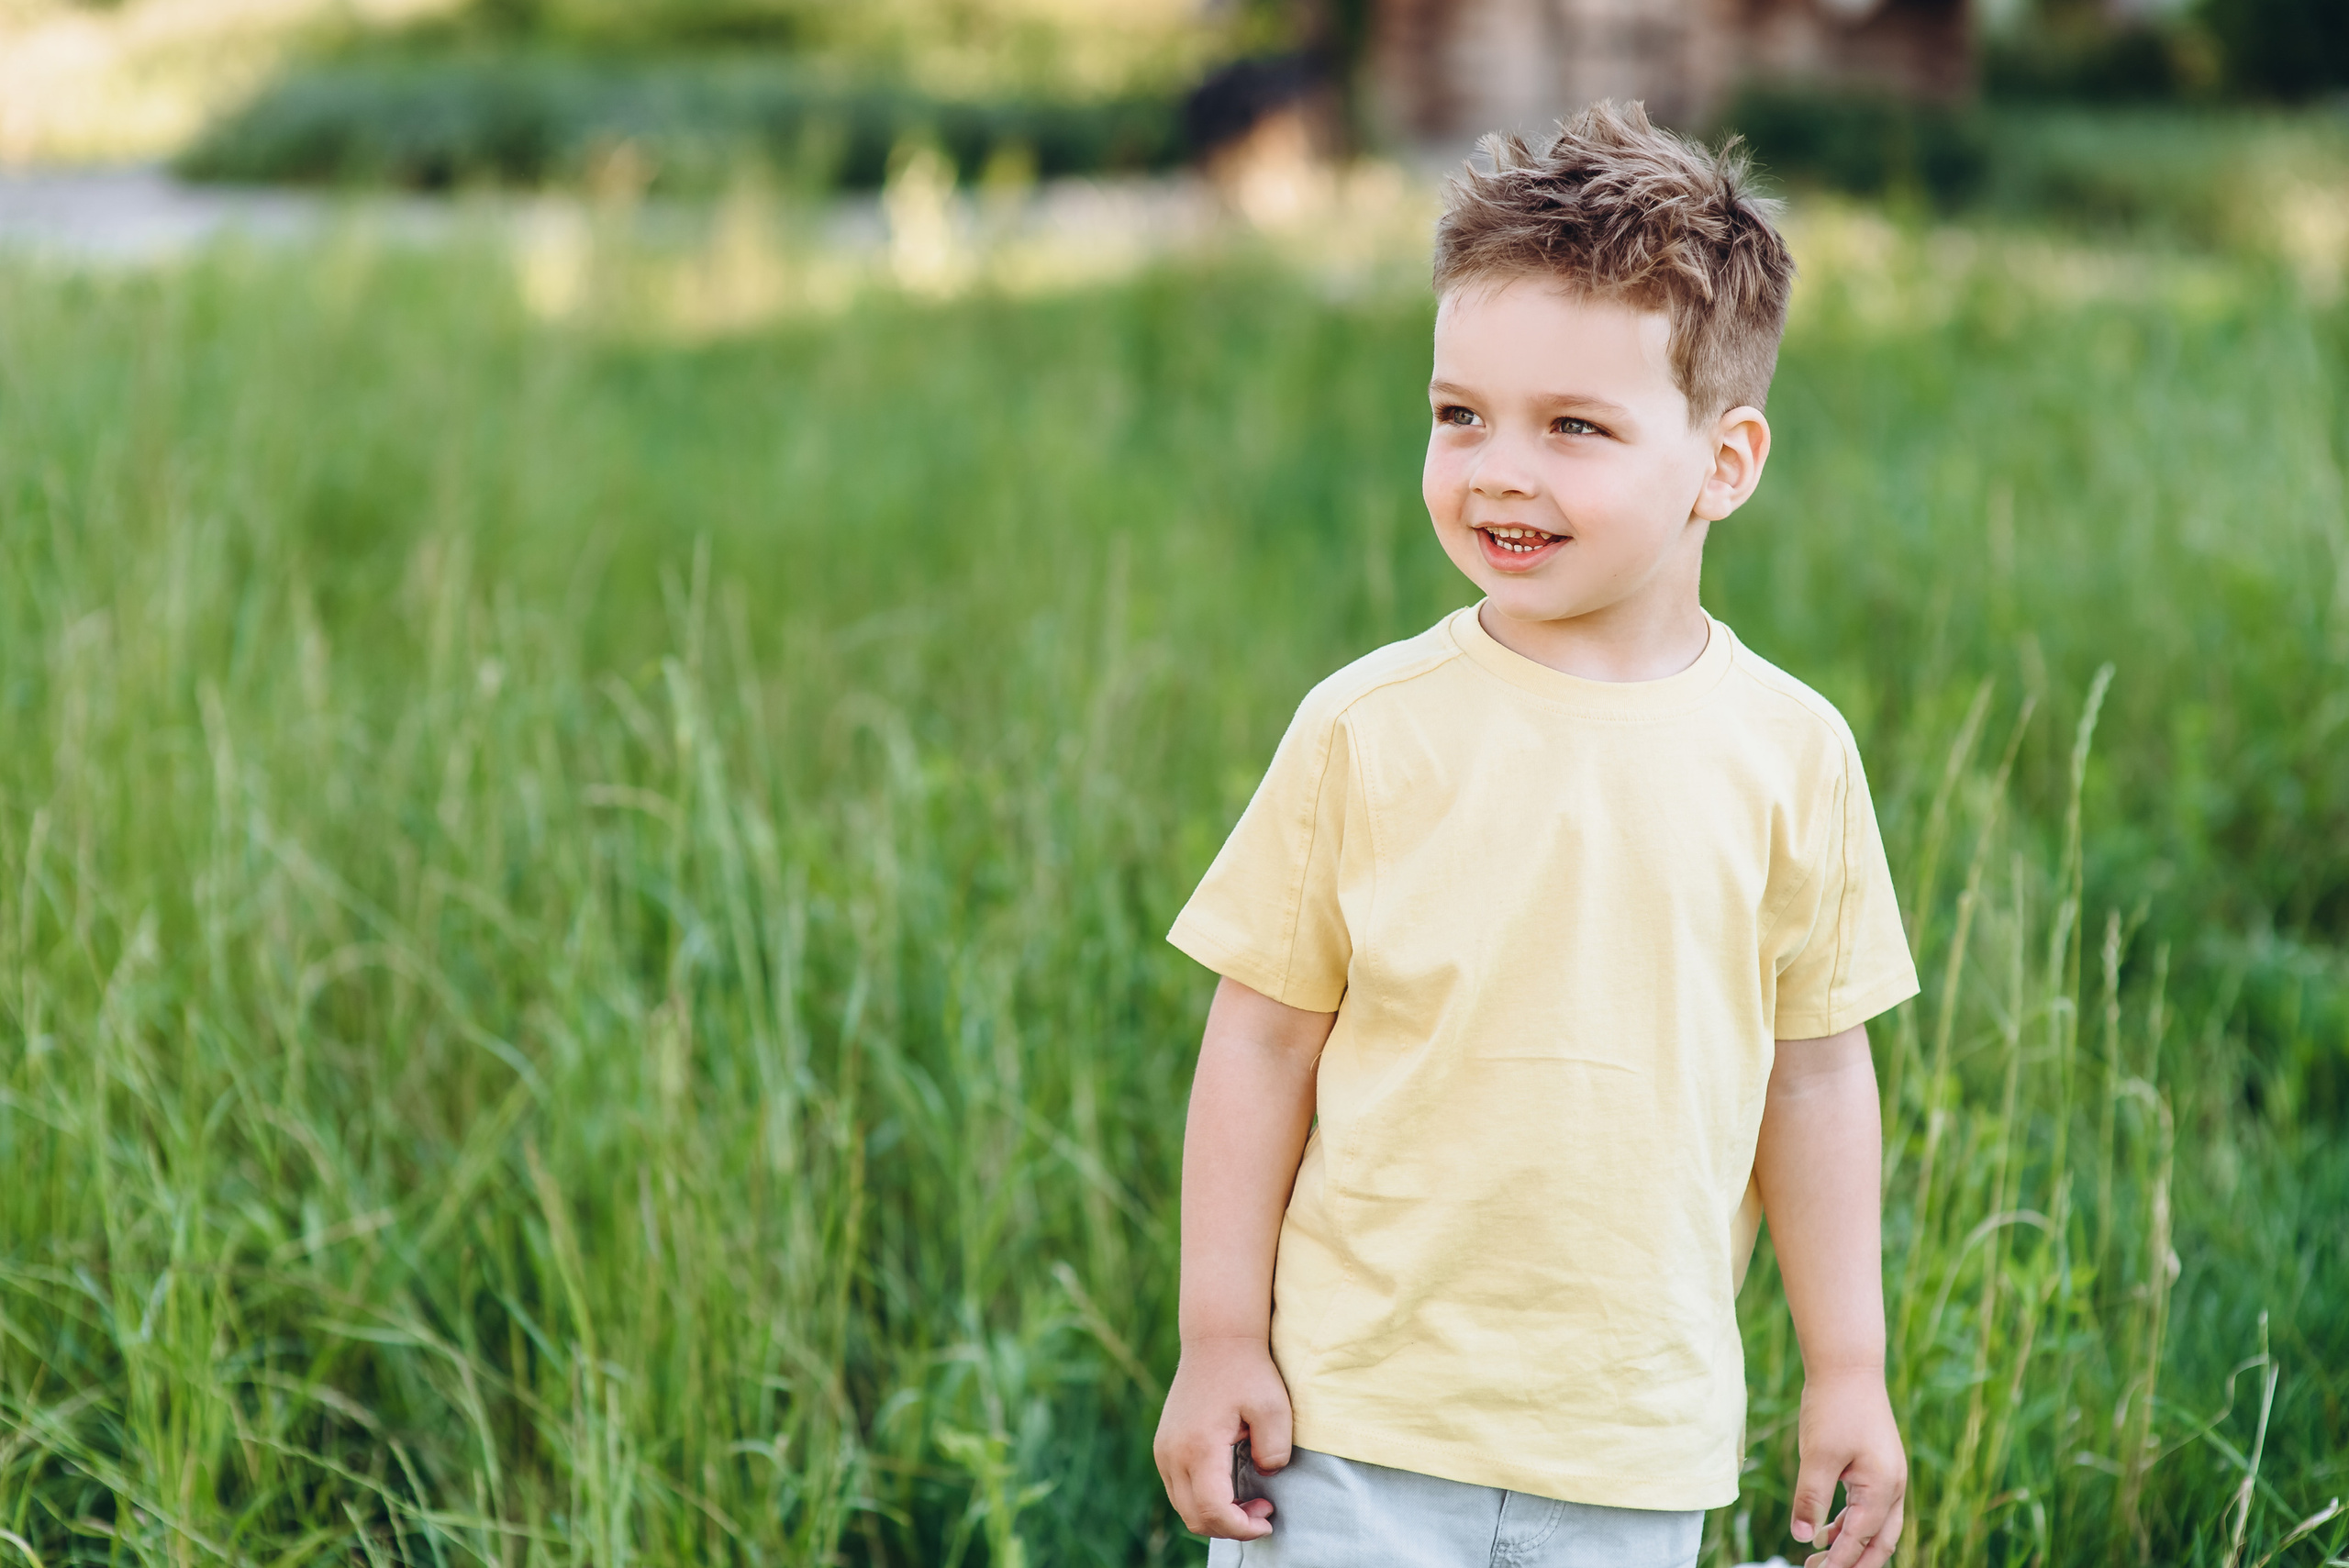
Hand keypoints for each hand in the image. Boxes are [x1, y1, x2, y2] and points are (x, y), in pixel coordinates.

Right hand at [1152, 1337, 1293, 1539]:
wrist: (1217, 1340)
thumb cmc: (1248, 1371)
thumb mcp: (1274, 1408)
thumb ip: (1274, 1451)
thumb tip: (1264, 1476)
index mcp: (1198, 1447)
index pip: (1212, 1511)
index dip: (1241, 1527)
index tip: (1268, 1519)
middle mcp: (1172, 1453)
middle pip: (1194, 1517)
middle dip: (1231, 1527)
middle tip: (1263, 1511)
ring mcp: (1163, 1450)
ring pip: (1184, 1507)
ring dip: (1217, 1515)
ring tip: (1250, 1500)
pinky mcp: (1164, 1446)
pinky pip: (1179, 1490)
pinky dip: (1204, 1500)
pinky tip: (1230, 1486)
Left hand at [1790, 1369, 1905, 1567]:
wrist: (1848, 1366)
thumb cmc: (1834, 1407)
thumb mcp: (1817, 1455)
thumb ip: (1810, 1498)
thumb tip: (1802, 1537)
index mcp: (1883, 1488)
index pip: (1860, 1540)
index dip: (1837, 1563)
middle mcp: (1893, 1486)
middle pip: (1879, 1543)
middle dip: (1853, 1563)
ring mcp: (1888, 1476)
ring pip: (1876, 1527)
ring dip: (1850, 1545)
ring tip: (1816, 1557)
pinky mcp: (1877, 1467)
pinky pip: (1868, 1507)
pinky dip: (1850, 1523)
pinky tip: (1826, 1529)